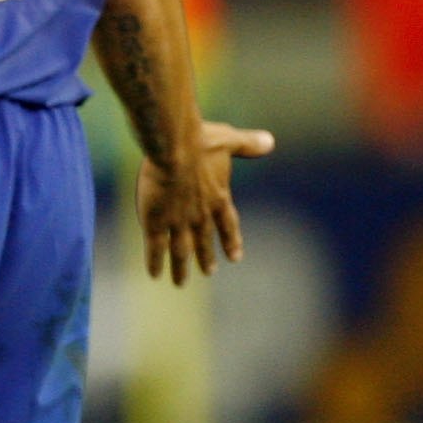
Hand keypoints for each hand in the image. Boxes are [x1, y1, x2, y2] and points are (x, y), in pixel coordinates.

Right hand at [136, 120, 276, 284]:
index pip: (228, 225)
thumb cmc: (201, 141)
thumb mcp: (229, 140)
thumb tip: (270, 142)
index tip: (235, 257)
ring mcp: (179, 221)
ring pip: (181, 251)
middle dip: (206, 258)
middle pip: (204, 242)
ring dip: (181, 268)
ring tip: (180, 283)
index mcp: (218, 198)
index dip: (231, 241)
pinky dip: (155, 262)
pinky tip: (153, 275)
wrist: (175, 149)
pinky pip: (155, 247)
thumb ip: (248, 144)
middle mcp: (201, 216)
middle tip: (208, 272)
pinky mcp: (157, 222)